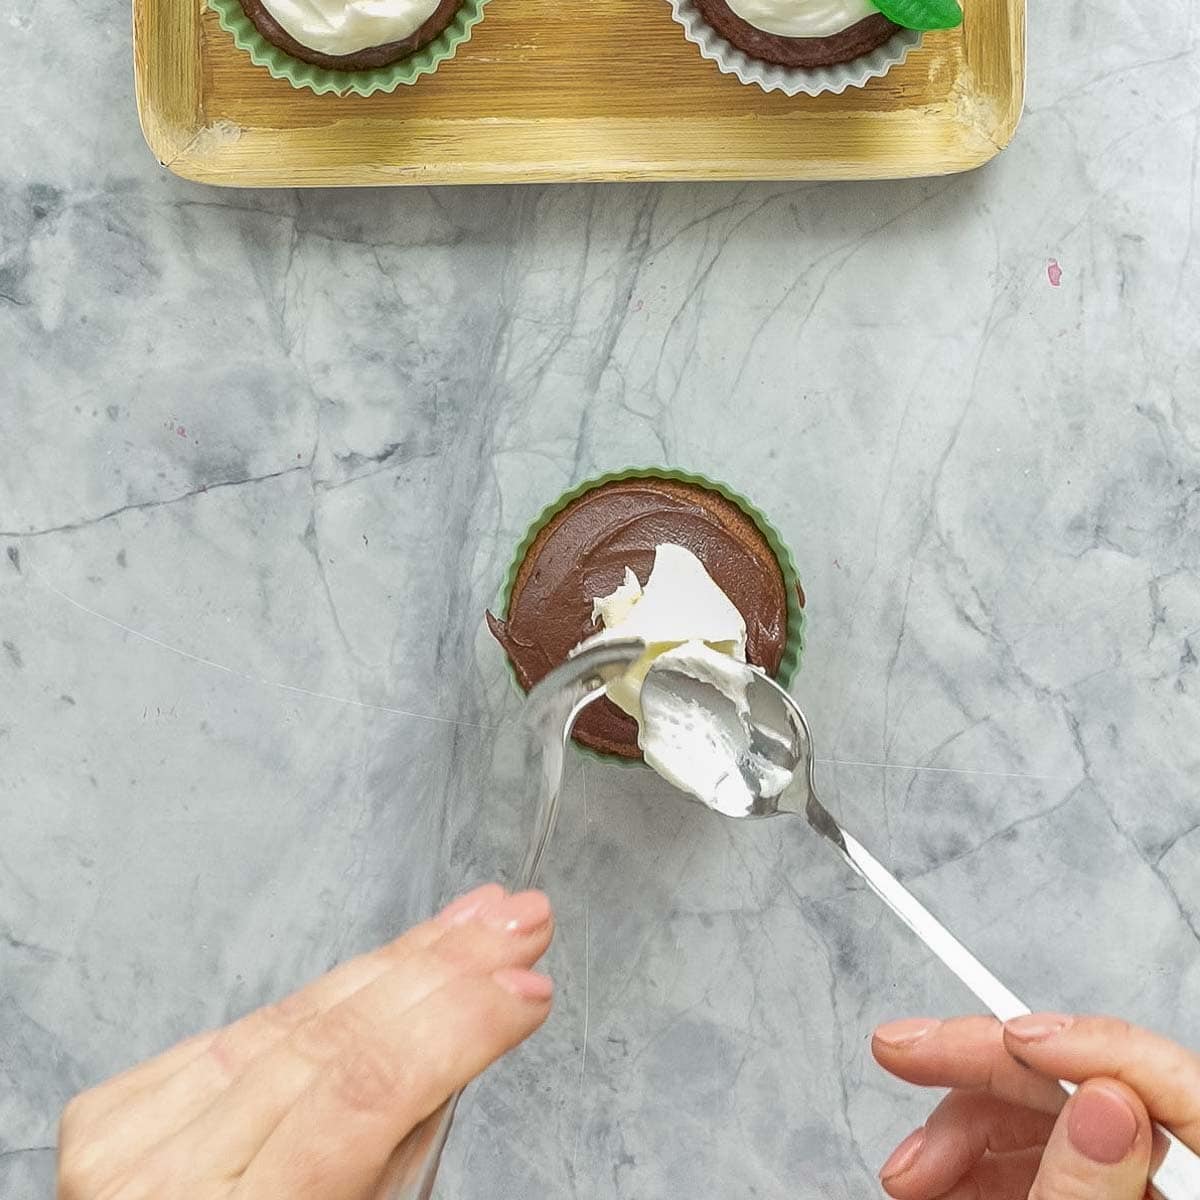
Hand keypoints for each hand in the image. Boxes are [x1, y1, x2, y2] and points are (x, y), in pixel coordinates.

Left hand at [58, 884, 554, 1198]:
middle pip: (330, 1040)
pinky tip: (394, 957)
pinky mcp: (108, 1110)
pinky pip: (245, 1027)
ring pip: (291, 1017)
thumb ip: (393, 1146)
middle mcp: (168, 1181)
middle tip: (517, 922)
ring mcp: (126, 1142)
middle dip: (443, 968)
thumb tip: (456, 1027)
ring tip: (475, 922)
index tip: (526, 986)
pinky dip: (329, 990)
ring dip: (401, 961)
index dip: (454, 1027)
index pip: (365, 1093)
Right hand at [872, 1013, 1199, 1198]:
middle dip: (980, 1073)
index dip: (1091, 1045)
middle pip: (1086, 1086)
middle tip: (902, 1052)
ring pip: (1044, 1115)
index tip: (1009, 1036)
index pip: (1177, 1085)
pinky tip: (931, 1177)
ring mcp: (1127, 1187)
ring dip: (958, 1126)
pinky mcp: (1088, 1188)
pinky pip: (1032, 1150)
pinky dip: (969, 1156)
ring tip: (909, 1172)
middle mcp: (1169, 1184)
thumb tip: (1105, 1104)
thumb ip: (1088, 1193)